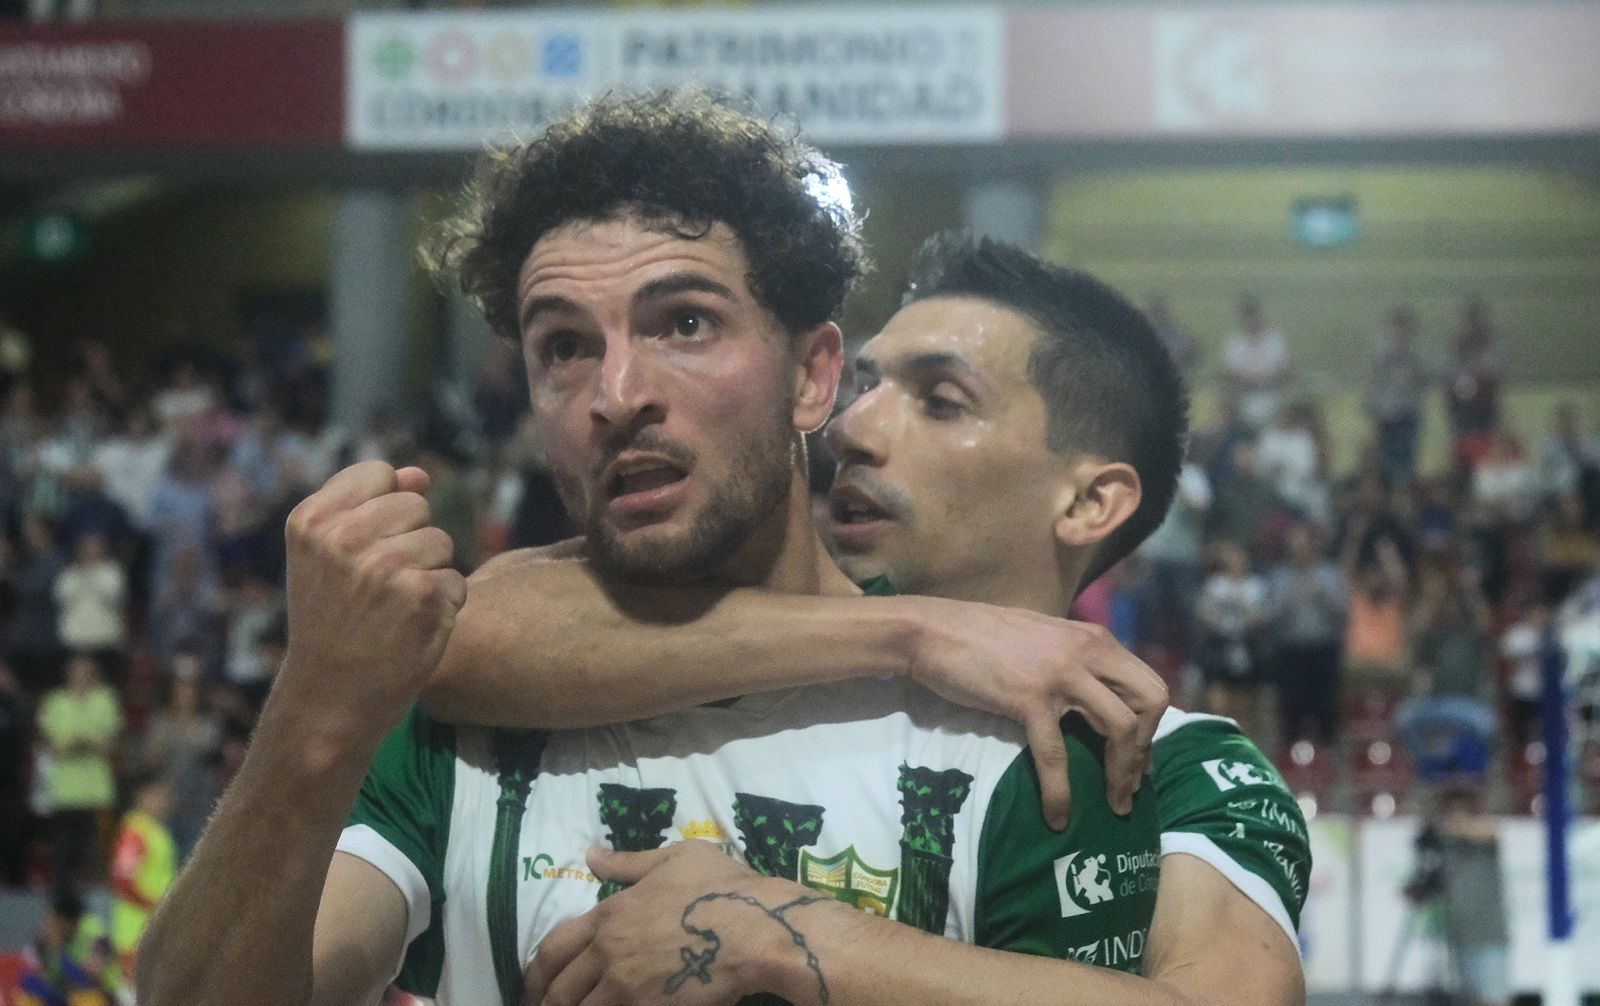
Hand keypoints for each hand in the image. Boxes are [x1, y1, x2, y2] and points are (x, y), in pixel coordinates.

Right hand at [278, 461, 466, 743]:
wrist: (330, 698)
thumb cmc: (333, 623)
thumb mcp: (329, 557)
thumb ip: (370, 507)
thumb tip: (420, 473)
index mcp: (311, 520)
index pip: (379, 474)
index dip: (385, 510)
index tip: (363, 550)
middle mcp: (344, 538)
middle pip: (416, 505)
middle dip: (410, 541)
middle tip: (378, 588)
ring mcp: (385, 566)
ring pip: (441, 542)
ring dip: (429, 574)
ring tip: (392, 609)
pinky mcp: (422, 595)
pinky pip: (456, 580)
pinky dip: (443, 606)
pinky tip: (410, 629)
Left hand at [525, 843, 833, 1005]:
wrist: (756, 929)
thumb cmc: (720, 887)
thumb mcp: (674, 858)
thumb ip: (627, 862)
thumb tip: (590, 854)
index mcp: (609, 915)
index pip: (553, 948)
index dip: (536, 972)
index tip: (532, 986)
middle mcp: (608, 954)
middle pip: (560, 989)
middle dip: (545, 1004)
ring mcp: (626, 988)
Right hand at [905, 598, 1166, 826]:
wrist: (932, 631)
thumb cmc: (980, 636)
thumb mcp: (1043, 640)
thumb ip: (1074, 660)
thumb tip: (1094, 695)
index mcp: (1094, 639)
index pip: (1150, 682)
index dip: (1152, 726)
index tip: (1138, 757)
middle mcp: (1087, 652)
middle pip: (1150, 702)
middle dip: (1147, 749)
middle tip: (1132, 783)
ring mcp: (1060, 674)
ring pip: (1120, 727)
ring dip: (1123, 773)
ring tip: (1114, 805)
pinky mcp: (1029, 699)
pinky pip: (1057, 754)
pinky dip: (1060, 792)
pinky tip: (1057, 817)